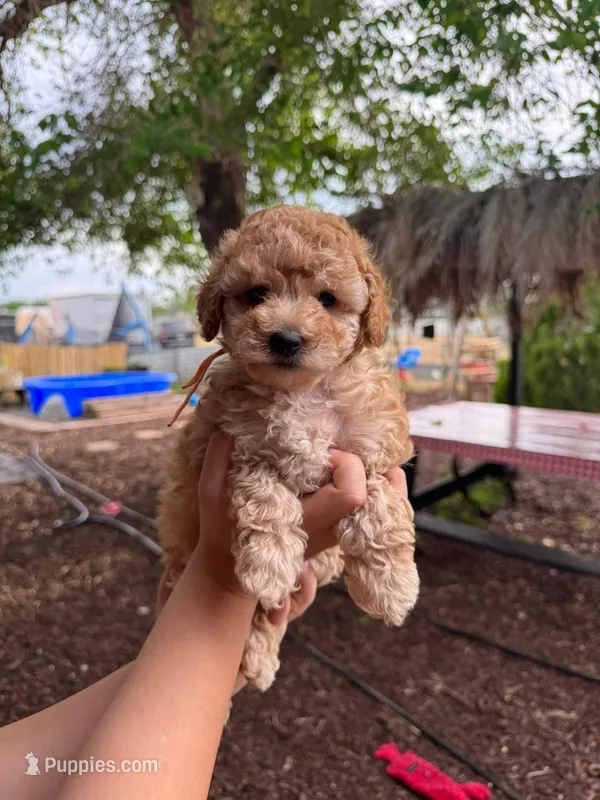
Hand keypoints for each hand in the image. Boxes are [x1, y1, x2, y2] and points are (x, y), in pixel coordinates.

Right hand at [157, 432, 407, 606]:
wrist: (232, 576)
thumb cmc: (221, 534)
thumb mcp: (210, 497)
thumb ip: (216, 463)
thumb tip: (226, 429)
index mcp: (305, 519)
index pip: (351, 494)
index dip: (348, 466)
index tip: (324, 454)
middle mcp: (328, 528)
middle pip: (374, 496)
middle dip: (369, 466)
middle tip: (345, 448)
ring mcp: (334, 532)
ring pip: (378, 504)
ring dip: (379, 476)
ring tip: (373, 454)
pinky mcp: (333, 531)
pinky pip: (368, 509)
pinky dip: (375, 488)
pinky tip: (368, 470)